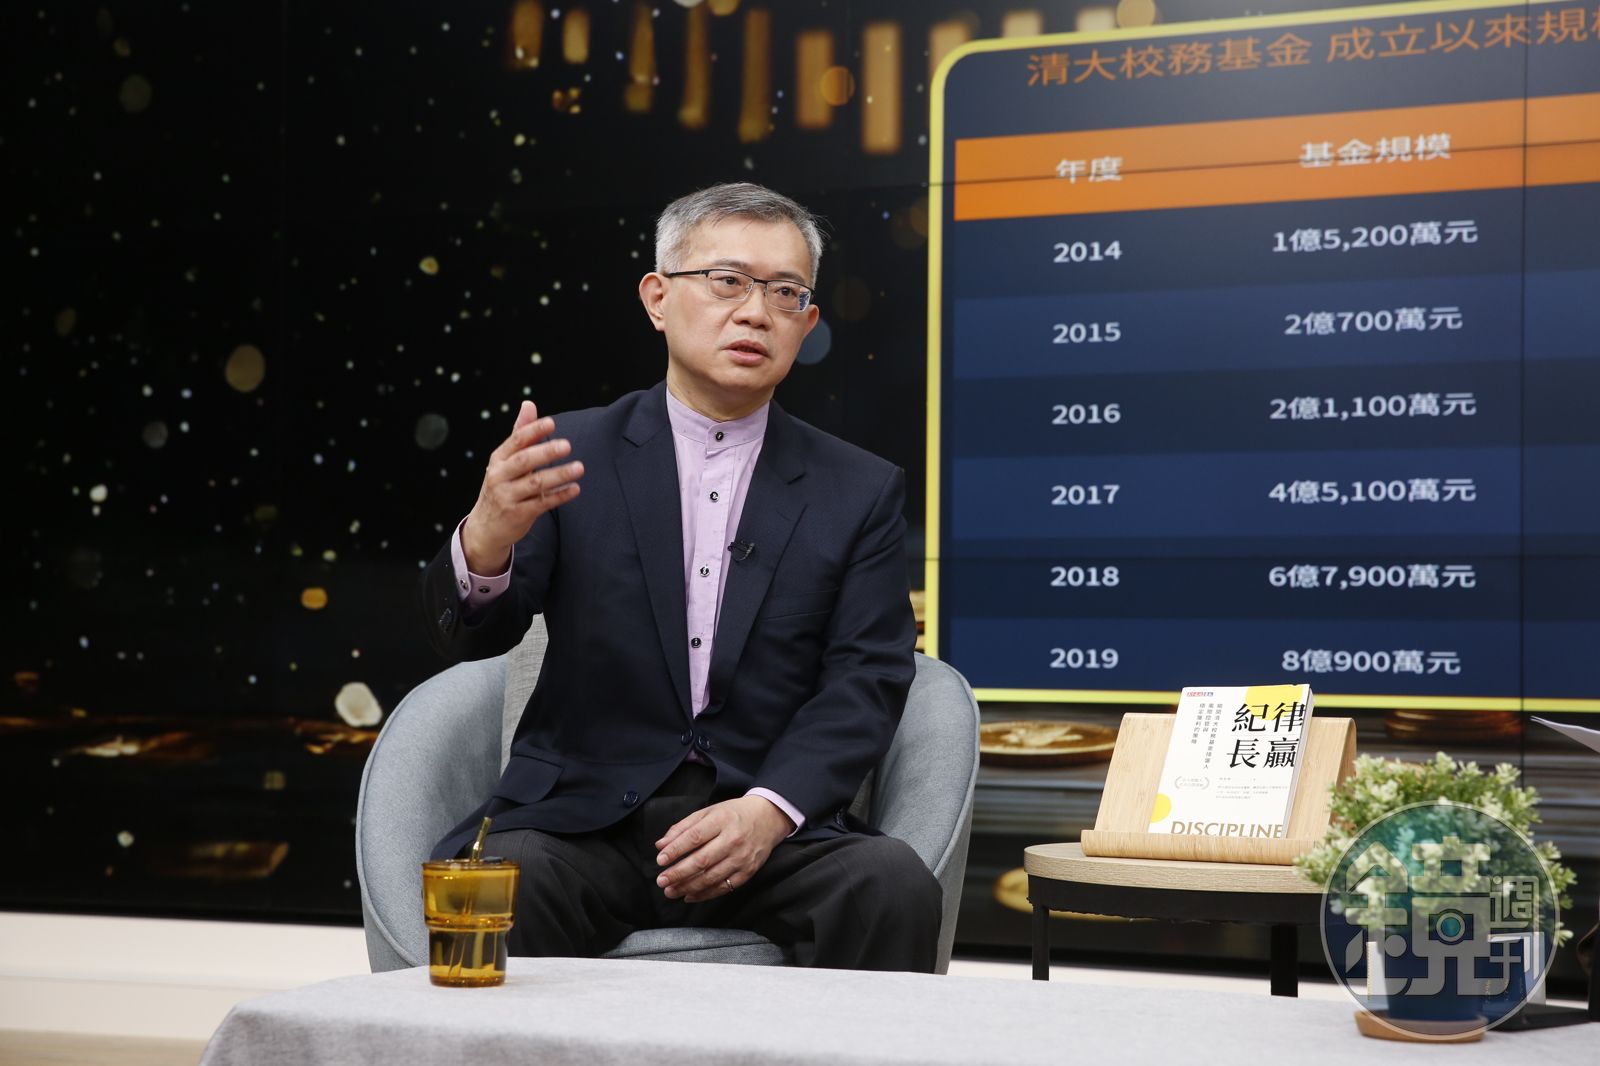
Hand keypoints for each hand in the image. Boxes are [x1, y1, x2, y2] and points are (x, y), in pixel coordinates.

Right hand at [462, 401, 584, 572]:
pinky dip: (560, 496)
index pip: (516, 441)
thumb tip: (529, 404)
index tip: (552, 423)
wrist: (484, 528)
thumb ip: (520, 434)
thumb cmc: (500, 487)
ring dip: (559, 475)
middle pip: (524, 461)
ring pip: (535, 483)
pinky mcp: (518, 515)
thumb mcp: (504, 461)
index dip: (533, 431)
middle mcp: (500, 476)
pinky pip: (542, 503)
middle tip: (567, 445)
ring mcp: (508, 497)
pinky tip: (575, 489)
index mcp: (498, 459)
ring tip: (579, 467)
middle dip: (546, 452)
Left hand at [654, 796, 792, 902]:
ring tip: (671, 891)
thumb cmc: (734, 814)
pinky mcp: (748, 871)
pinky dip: (705, 894)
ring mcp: (742, 857)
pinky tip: (690, 896)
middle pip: (702, 860)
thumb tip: (661, 845)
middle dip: (678, 873)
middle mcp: (733, 839)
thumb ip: (683, 827)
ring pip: (711, 877)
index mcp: (721, 820)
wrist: (769, 818)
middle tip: (661, 881)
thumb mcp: (709, 812)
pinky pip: (724, 887)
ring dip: (688, 887)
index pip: (694, 837)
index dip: (676, 850)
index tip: (660, 860)